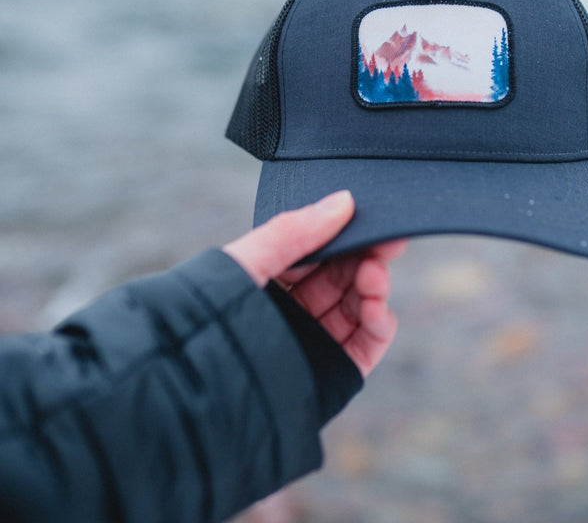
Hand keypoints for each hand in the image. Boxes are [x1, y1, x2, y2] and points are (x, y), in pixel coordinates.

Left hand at [223, 191, 404, 376]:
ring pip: (359, 306)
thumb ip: (295, 230)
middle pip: (344, 277)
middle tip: (387, 243)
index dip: (348, 234)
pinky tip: (376, 307)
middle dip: (367, 257)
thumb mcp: (248, 260)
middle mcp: (293, 310)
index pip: (320, 251)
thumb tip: (344, 201)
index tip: (373, 219)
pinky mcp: (332, 371)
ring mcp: (313, 340)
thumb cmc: (210, 318)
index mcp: (270, 281)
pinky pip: (367, 343)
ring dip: (375, 287)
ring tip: (374, 275)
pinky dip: (380, 323)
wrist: (199, 386)